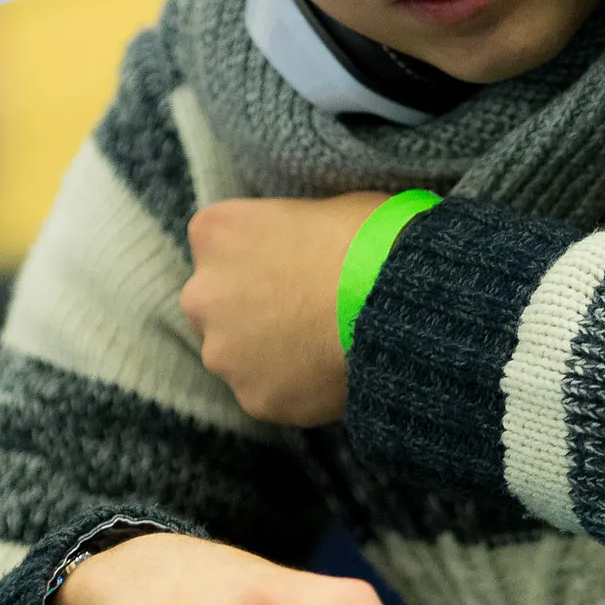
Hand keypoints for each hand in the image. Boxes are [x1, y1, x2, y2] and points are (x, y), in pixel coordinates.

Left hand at [180, 193, 386, 426]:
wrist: (402, 302)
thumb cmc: (372, 240)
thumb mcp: (323, 205)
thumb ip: (290, 229)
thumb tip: (302, 243)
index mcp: (215, 233)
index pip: (220, 245)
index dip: (259, 255)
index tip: (292, 262)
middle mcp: (202, 293)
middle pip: (216, 302)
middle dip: (250, 306)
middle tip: (305, 307)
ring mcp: (224, 352)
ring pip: (237, 354)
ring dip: (268, 350)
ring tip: (321, 343)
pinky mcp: (254, 398)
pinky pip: (268, 392)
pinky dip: (293, 386)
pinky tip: (329, 371)